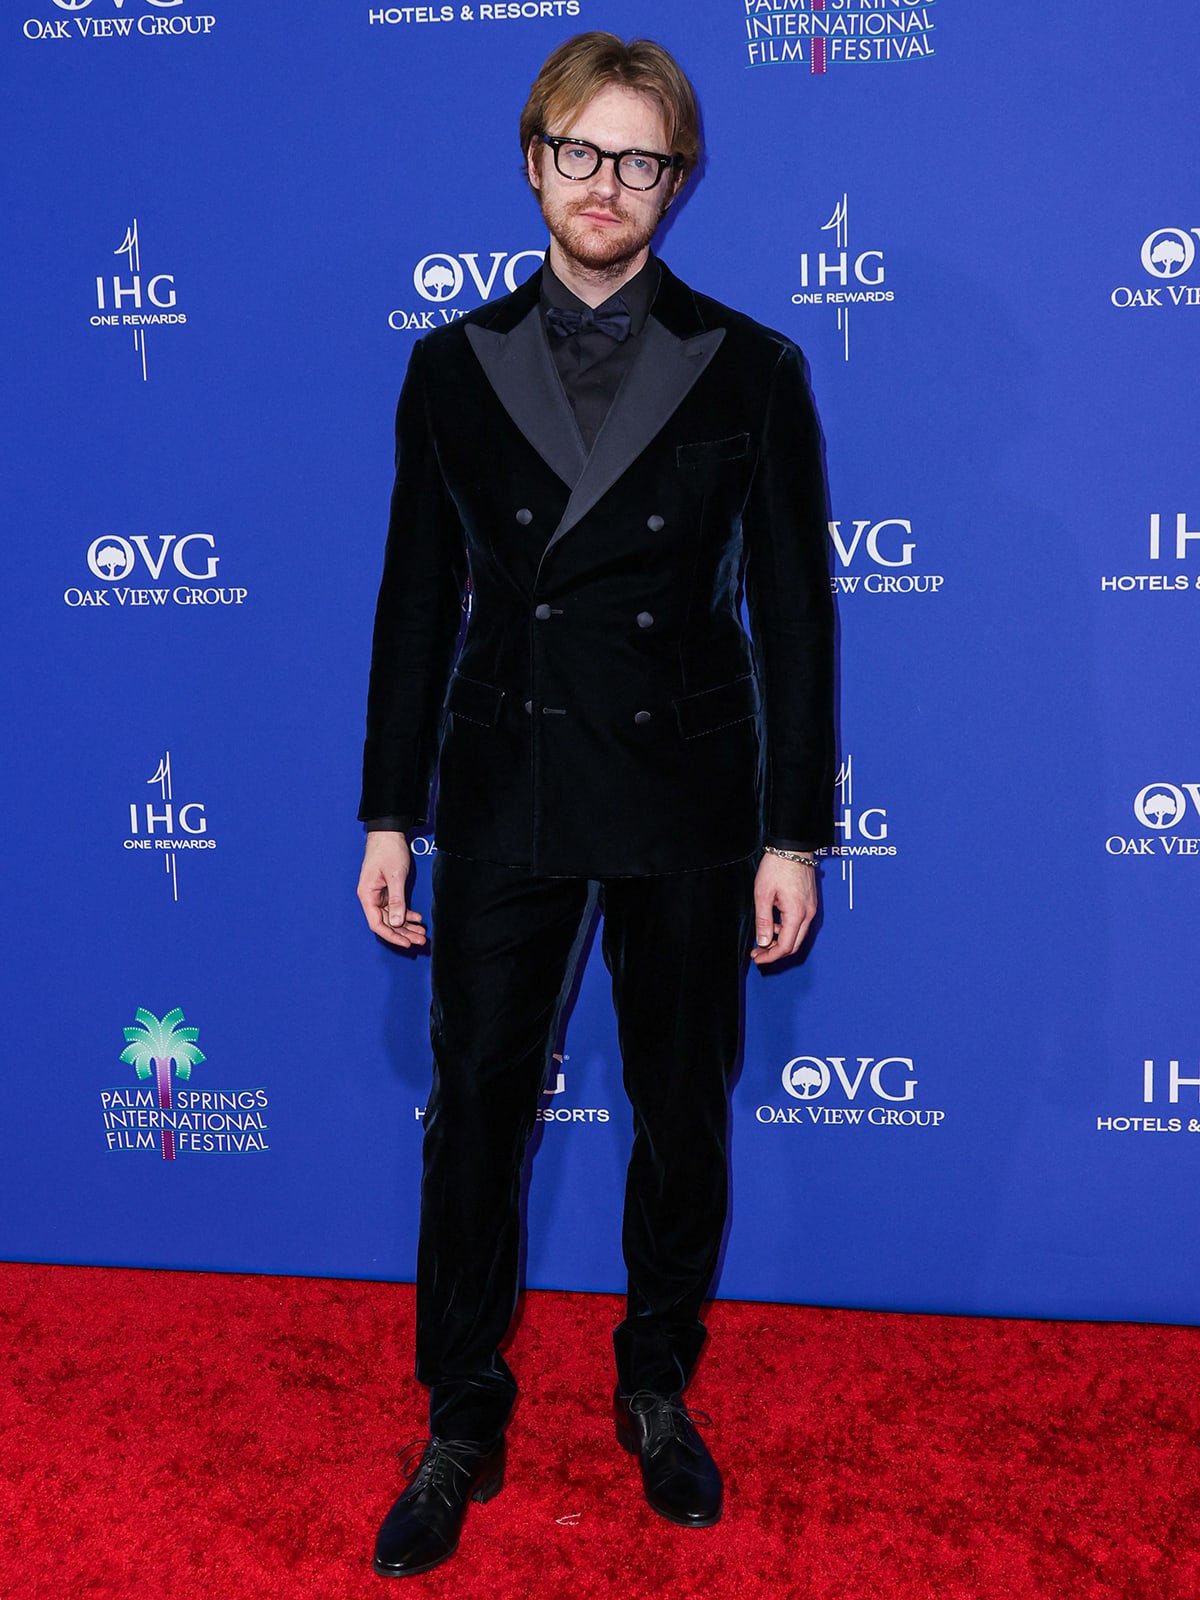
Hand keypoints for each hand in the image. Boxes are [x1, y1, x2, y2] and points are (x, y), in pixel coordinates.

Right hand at [356, 832, 427, 948]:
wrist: (388, 833)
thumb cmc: (388, 850)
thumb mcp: (395, 876)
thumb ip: (397, 900)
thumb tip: (398, 922)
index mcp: (367, 895)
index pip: (377, 924)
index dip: (392, 936)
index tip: (406, 942)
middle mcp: (371, 897)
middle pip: (386, 923)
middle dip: (404, 933)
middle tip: (421, 940)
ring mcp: (379, 895)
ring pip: (393, 917)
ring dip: (407, 926)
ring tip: (422, 933)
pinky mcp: (387, 891)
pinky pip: (396, 908)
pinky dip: (407, 914)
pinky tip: (417, 918)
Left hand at [749, 852, 817, 966]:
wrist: (793, 847)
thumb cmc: (778, 866)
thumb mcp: (763, 894)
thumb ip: (764, 921)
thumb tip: (763, 942)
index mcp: (797, 914)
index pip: (786, 946)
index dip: (770, 956)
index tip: (757, 958)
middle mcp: (808, 914)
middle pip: (794, 945)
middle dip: (775, 952)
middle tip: (758, 953)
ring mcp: (811, 908)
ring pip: (798, 935)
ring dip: (781, 941)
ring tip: (763, 939)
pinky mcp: (810, 903)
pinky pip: (800, 924)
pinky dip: (787, 930)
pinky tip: (774, 925)